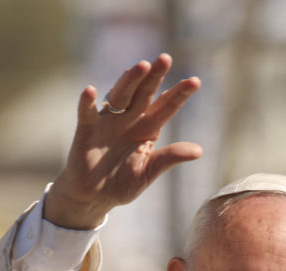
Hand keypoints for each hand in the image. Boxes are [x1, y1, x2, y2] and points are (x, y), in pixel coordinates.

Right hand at [44, 53, 201, 229]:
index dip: (179, 94)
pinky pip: (86, 113)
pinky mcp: (87, 129)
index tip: (195, 82)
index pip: (166, 107)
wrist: (93, 197)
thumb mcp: (148, 172)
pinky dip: (87, 102)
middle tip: (165, 58)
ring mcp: (108, 121)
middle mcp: (130, 119)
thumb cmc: (122, 184)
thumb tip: (199, 151)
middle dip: (155, 76)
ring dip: (129, 80)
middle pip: (144, 93)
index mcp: (148, 128)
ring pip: (120, 95)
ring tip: (140, 66)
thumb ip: (169, 158)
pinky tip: (90, 91)